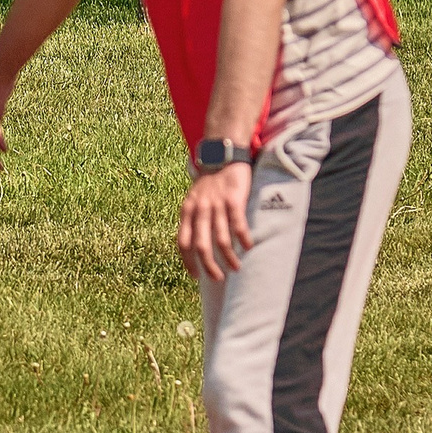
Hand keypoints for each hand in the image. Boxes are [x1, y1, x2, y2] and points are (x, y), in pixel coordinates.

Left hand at [178, 162, 254, 281]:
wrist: (222, 154)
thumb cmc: (209, 181)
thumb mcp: (194, 199)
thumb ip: (193, 218)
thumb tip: (195, 245)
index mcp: (187, 210)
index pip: (183, 242)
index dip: (188, 261)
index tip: (195, 276)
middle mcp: (200, 209)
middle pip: (201, 246)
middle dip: (209, 266)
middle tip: (218, 278)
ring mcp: (217, 204)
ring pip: (221, 239)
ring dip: (228, 257)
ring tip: (236, 268)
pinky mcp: (234, 199)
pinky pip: (238, 224)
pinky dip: (243, 239)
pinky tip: (248, 248)